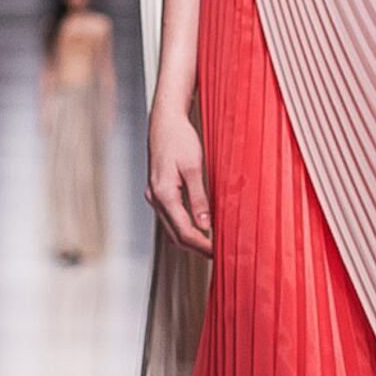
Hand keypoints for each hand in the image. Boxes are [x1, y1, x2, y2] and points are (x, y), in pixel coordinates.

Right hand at [148, 107, 213, 255]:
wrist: (164, 122)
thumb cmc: (179, 138)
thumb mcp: (193, 166)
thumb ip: (199, 198)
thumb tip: (206, 225)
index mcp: (163, 194)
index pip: (184, 231)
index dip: (203, 245)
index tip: (220, 252)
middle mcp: (155, 199)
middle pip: (176, 236)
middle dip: (198, 248)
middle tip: (220, 254)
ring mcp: (155, 197)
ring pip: (172, 229)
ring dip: (192, 240)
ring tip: (213, 244)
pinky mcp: (158, 193)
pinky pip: (172, 218)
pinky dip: (186, 227)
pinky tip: (201, 228)